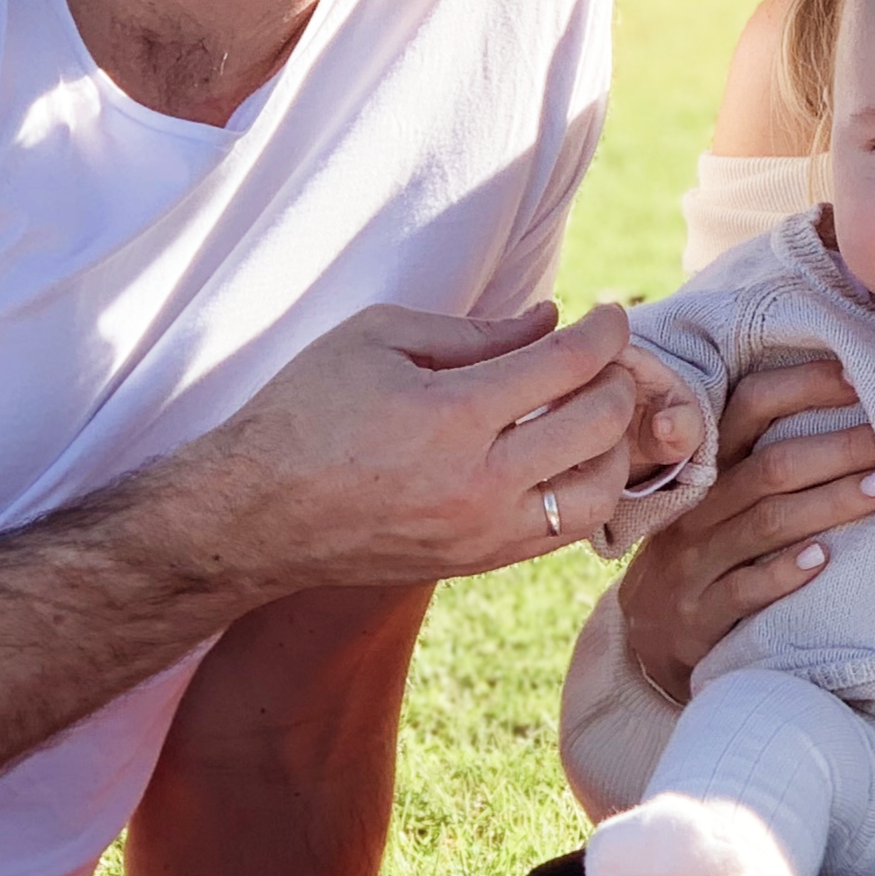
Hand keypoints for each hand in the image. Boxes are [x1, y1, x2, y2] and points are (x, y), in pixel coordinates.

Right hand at [157, 301, 636, 593]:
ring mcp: (482, 533)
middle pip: (599, 427)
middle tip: (607, 356)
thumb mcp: (378, 338)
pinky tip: (565, 455)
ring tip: (594, 410)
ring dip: (613, 446)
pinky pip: (562, 532)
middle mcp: (479, 483)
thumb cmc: (305, 410)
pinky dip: (582, 489)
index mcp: (453, 415)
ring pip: (597, 495)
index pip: (568, 365)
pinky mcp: (477, 564)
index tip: (611, 311)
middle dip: (620, 380)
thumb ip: (476, 331)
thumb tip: (550, 319)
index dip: (605, 330)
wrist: (254, 514)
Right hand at [615, 359, 874, 702]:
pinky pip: (744, 591)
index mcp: (706, 469)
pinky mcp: (701, 619)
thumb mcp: (717, 499)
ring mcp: (694, 565)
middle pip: (771, 468)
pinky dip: (784, 573)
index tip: (857, 374)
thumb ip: (765, 456)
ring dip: (830, 503)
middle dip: (838, 448)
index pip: (748, 408)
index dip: (802, 386)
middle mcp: (697, 510)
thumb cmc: (705, 552)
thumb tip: (854, 400)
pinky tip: (825, 560)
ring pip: (766, 524)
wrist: (649, 637)